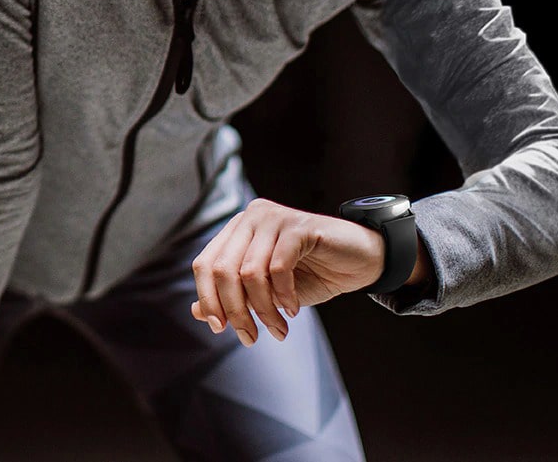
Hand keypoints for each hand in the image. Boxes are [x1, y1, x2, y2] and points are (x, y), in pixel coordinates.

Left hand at [188, 197, 385, 346]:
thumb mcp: (266, 292)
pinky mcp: (298, 226)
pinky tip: (293, 309)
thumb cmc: (311, 275)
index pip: (204, 264)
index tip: (220, 328)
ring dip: (263, 310)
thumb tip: (197, 312)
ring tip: (279, 329)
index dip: (207, 298)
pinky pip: (278, 267)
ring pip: (249, 273)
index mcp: (236, 230)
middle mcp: (250, 218)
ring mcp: (273, 218)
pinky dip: (283, 295)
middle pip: (223, 270)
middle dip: (235, 311)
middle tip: (251, 338)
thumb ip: (234, 297)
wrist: (359, 262)